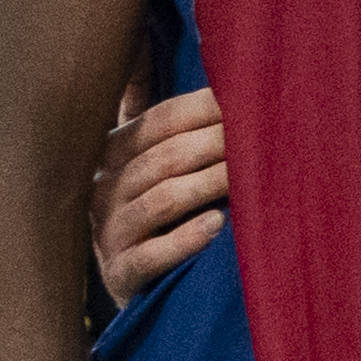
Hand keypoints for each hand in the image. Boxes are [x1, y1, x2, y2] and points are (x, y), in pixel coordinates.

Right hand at [91, 88, 230, 301]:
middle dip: (212, 145)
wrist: (139, 290)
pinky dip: (185, 238)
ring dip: (206, 185)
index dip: (201, 108)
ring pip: (160, 201)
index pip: (158, 123)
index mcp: (112, 157)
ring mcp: (108, 234)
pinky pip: (151, 255)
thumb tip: (214, 70)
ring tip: (245, 177)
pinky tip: (217, 225)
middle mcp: (103, 191)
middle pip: (162, 159)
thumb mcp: (158, 167)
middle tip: (258, 137)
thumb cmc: (161, 218)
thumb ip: (171, 126)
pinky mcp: (120, 274)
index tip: (243, 97)